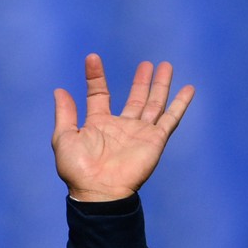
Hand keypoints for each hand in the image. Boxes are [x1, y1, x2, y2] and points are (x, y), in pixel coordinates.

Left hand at [52, 54, 193, 201]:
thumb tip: (59, 90)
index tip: (92, 58)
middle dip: (141, 81)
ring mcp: (139, 132)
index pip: (99, 94)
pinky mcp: (155, 140)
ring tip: (166, 66)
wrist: (99, 190)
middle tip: (146, 63)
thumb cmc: (78, 168)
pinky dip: (180, 104)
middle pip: (134, 98)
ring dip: (160, 85)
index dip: (95, 77)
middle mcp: (120, 126)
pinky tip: (188, 89)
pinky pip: (170, 119)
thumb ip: (65, 113)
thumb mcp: (64, 137)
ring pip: (154, 103)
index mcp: (97, 124)